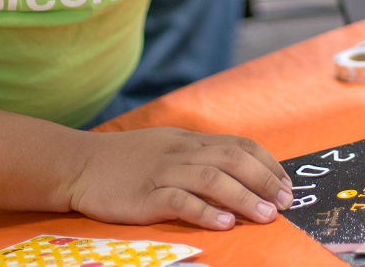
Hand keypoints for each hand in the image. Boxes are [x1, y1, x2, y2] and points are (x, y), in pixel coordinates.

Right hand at [66, 127, 292, 229]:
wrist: (79, 163)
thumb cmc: (125, 160)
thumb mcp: (165, 146)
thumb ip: (197, 155)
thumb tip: (237, 170)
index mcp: (188, 140)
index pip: (238, 144)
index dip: (267, 163)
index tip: (285, 184)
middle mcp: (180, 152)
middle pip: (232, 159)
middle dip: (264, 180)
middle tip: (285, 203)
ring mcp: (162, 172)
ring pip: (212, 178)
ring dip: (244, 197)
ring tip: (265, 216)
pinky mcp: (145, 196)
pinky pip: (180, 201)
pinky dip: (206, 212)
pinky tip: (224, 223)